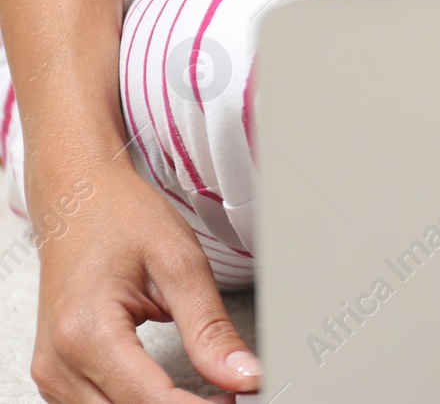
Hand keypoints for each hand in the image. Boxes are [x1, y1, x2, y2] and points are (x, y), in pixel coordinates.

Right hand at [29, 160, 259, 402]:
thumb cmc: (120, 219)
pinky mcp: (56, 375)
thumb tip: (243, 376)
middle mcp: (59, 362)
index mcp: (86, 332)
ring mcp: (52, 373)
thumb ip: (209, 327)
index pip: (152, 401)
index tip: (242, 399)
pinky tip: (172, 393)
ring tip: (209, 394)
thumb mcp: (179, 263)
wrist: (76, 199)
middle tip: (231, 393)